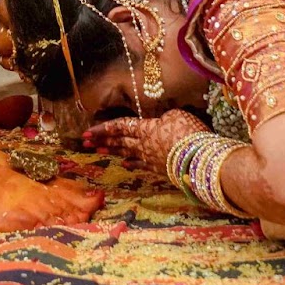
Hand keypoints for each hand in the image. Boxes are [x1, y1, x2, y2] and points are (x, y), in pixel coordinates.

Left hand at [83, 109, 206, 174]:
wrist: (199, 160)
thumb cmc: (188, 133)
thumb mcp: (177, 116)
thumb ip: (164, 118)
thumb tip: (161, 123)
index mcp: (145, 128)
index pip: (120, 126)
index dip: (103, 128)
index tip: (87, 132)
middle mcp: (143, 144)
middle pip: (118, 140)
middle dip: (101, 140)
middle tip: (85, 142)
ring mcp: (150, 158)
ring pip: (127, 153)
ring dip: (112, 151)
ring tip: (99, 151)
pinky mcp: (159, 169)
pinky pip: (140, 164)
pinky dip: (131, 163)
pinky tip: (124, 164)